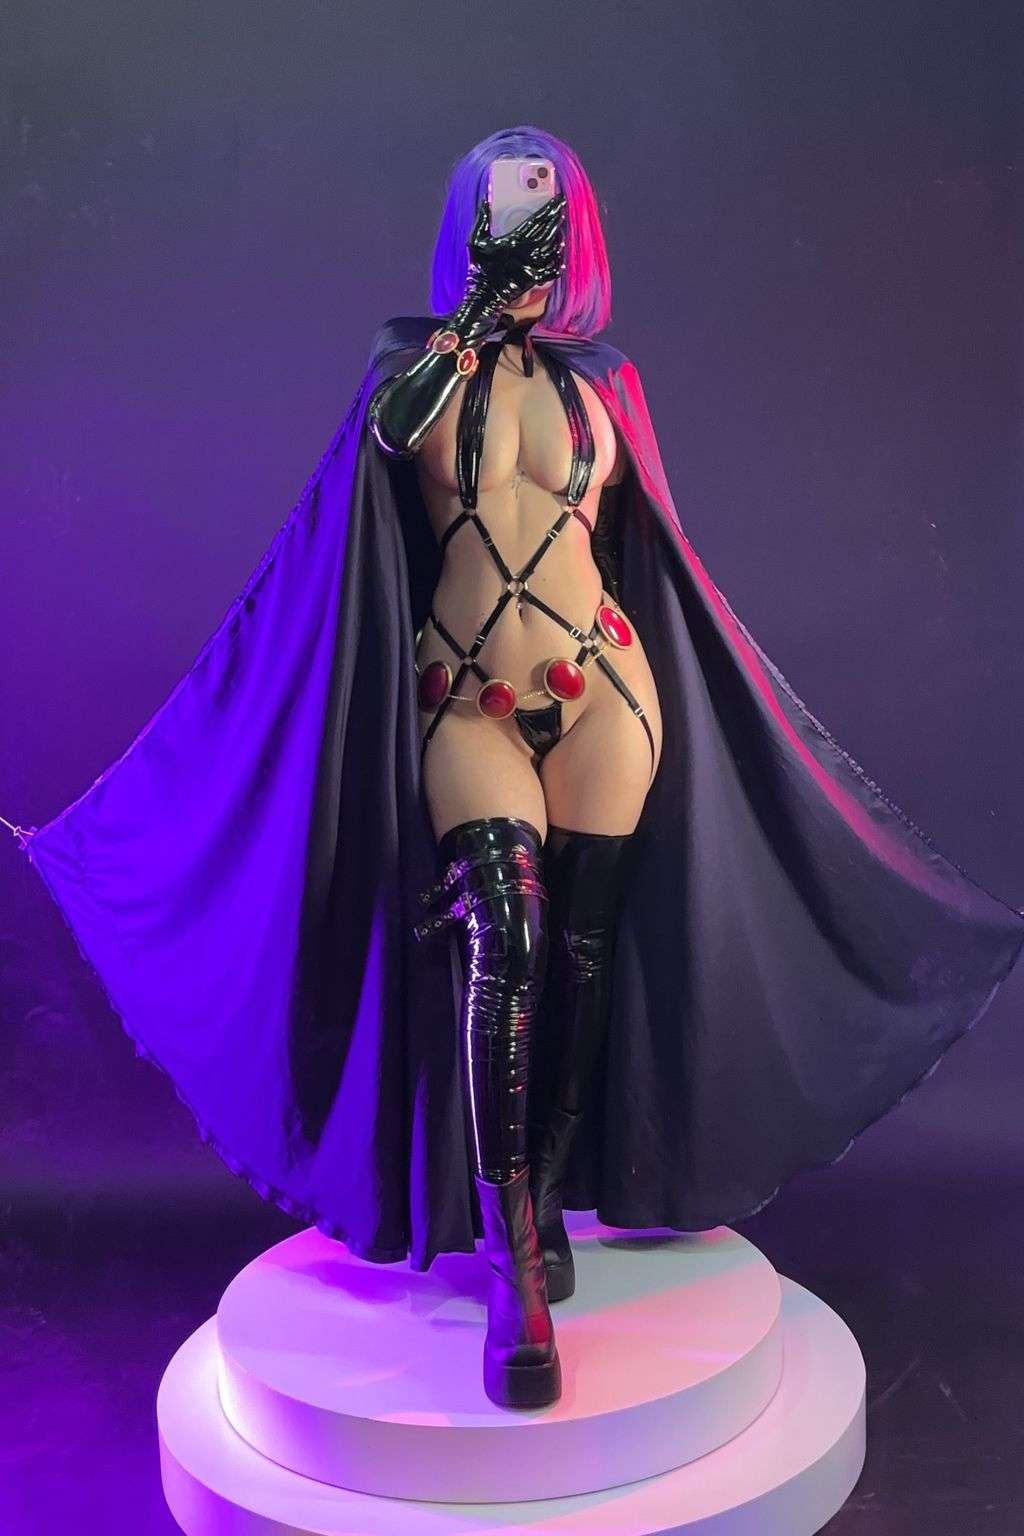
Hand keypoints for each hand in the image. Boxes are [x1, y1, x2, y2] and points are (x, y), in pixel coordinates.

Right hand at [462, 192, 566, 317]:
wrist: (485, 296)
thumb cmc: (480, 268)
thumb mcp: (476, 241)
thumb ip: (482, 220)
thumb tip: (485, 203)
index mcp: (515, 240)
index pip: (537, 220)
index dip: (549, 208)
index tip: (557, 200)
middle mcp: (527, 252)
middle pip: (548, 232)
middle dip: (556, 219)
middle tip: (561, 210)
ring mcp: (532, 266)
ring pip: (553, 249)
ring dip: (558, 238)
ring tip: (560, 230)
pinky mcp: (535, 279)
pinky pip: (552, 269)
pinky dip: (558, 262)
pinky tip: (560, 255)